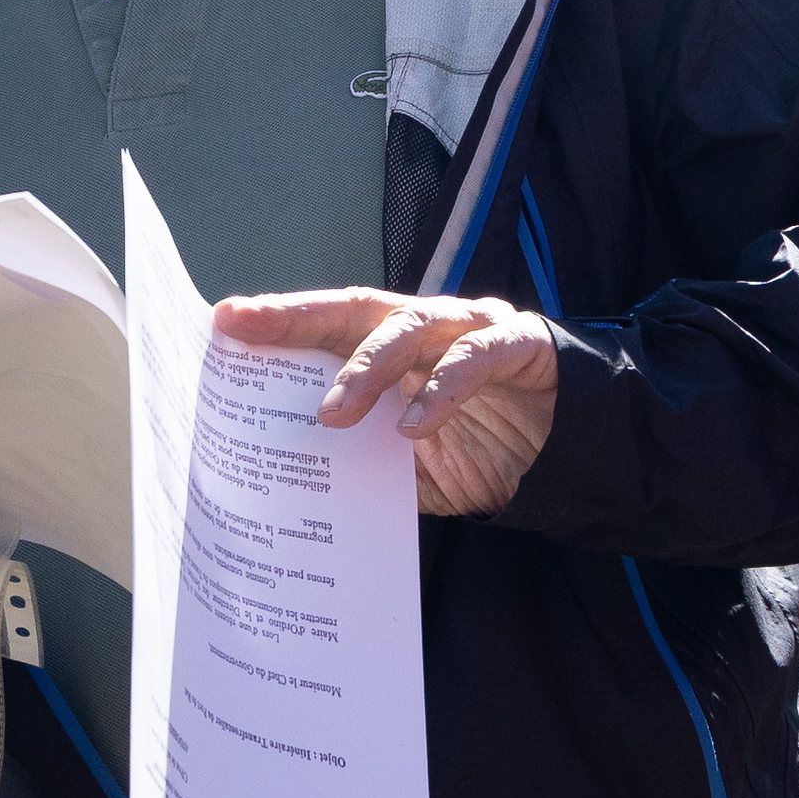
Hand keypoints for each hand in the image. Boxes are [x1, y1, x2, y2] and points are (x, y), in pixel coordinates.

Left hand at [210, 290, 564, 515]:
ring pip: (411, 326)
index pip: (330, 327)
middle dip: (300, 316)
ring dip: (368, 366)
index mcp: (398, 349)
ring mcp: (474, 331)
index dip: (281, 322)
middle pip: (357, 309)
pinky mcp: (522, 346)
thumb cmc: (482, 452)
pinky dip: (443, 390)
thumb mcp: (409, 471)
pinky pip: (477, 359)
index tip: (225, 324)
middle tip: (251, 331)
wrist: (573, 458)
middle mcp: (430, 328)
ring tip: (334, 412)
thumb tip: (291, 488)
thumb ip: (363, 466)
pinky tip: (414, 426)